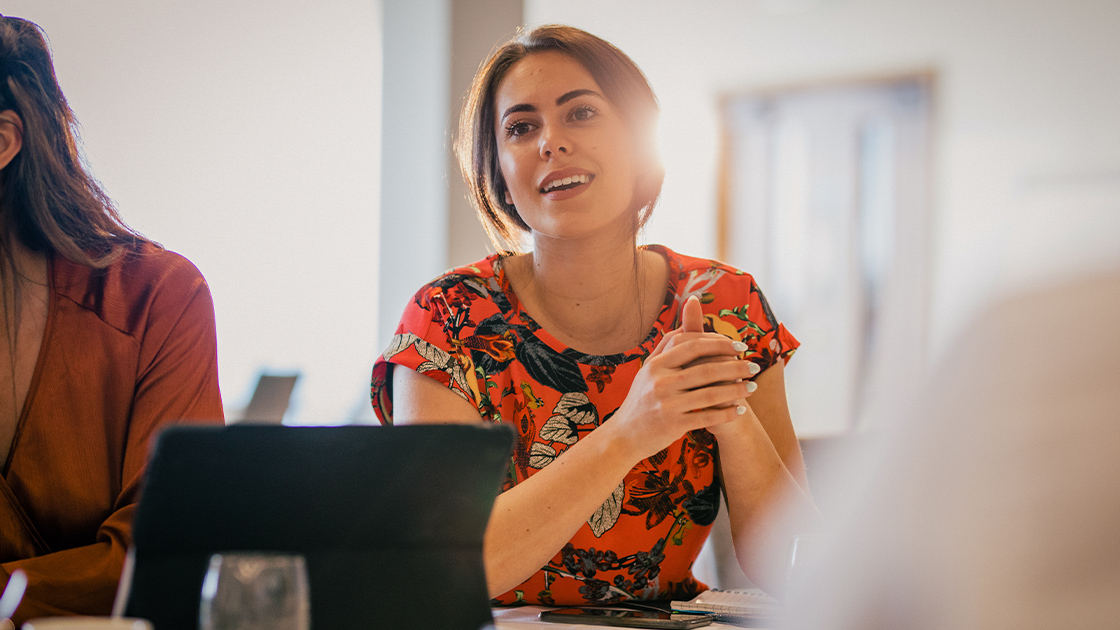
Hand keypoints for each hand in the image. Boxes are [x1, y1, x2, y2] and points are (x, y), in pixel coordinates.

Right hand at [607, 296, 758, 460]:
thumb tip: (689, 314)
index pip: (692, 345)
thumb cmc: (641, 399)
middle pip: (705, 369)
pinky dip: (727, 413)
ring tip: (753, 387)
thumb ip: (667, 344)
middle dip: (735, 367)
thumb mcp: (648, 369)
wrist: (624, 436)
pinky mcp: (672, 425)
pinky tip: (740, 410)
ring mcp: (666, 404)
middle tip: (754, 366)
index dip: (719, 344)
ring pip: (710, 394)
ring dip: (736, 390)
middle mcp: (659, 382)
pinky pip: (707, 417)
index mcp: (655, 364)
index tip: (740, 346)